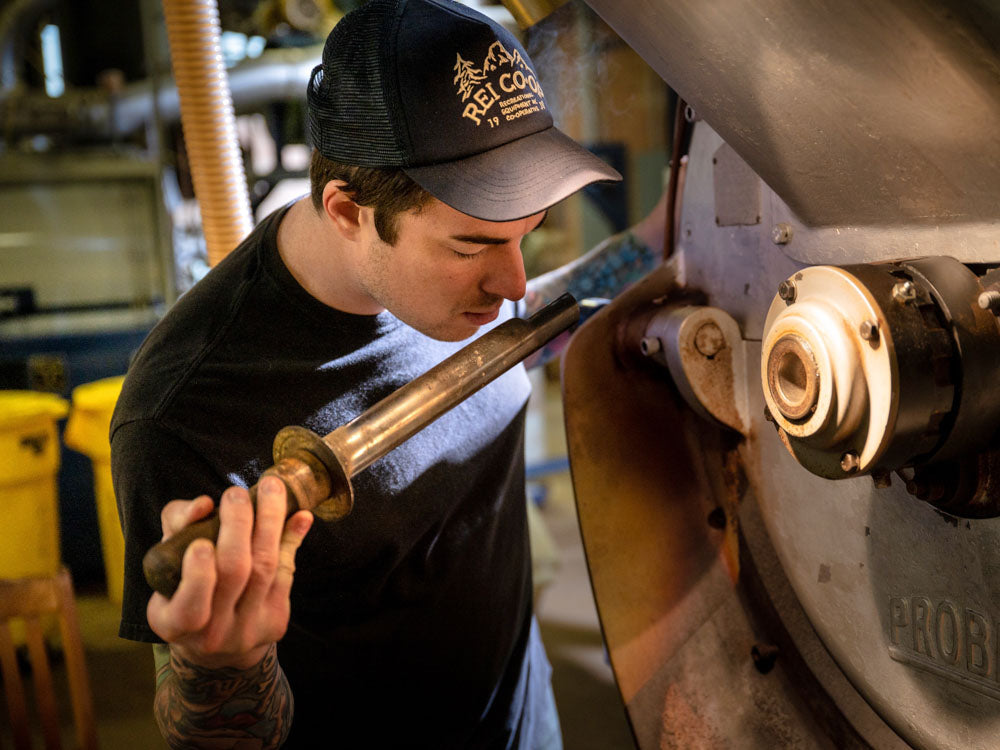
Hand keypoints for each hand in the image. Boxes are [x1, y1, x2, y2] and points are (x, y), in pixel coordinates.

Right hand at [146, 476, 312, 669]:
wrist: (217, 637)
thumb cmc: (186, 584)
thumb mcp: (169, 559)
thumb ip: (178, 526)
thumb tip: (204, 504)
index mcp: (173, 623)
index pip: (189, 608)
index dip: (198, 578)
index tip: (201, 545)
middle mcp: (212, 634)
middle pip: (234, 575)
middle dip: (237, 528)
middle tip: (236, 494)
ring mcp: (248, 630)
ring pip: (265, 569)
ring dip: (270, 523)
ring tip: (271, 489)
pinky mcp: (276, 622)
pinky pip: (286, 573)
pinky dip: (291, 539)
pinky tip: (299, 514)